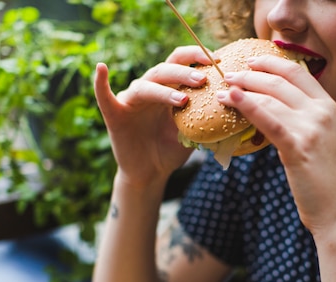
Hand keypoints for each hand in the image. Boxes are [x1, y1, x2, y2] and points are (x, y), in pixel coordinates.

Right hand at [94, 46, 212, 187]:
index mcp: (169, 87)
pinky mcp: (115, 114)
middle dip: (185, 72)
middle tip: (203, 79)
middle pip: (165, 70)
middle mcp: (150, 88)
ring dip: (164, 89)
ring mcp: (131, 100)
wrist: (151, 172)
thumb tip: (235, 104)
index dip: (196, 56)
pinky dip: (100, 83)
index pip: (181, 62)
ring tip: (184, 99)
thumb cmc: (172, 149)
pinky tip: (101, 69)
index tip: (217, 59)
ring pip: (146, 85)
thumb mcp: (194, 130)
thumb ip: (207, 115)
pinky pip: (105, 96)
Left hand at [216, 56, 335, 231]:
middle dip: (250, 74)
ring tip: (223, 89)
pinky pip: (268, 119)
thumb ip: (302, 121)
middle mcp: (323, 112)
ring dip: (243, 88)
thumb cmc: (324, 179)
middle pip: (280, 81)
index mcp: (329, 106)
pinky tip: (231, 99)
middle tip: (228, 74)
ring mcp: (312, 127)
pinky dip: (247, 106)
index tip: (251, 61)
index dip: (271, 62)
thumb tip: (272, 110)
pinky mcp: (299, 146)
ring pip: (271, 97)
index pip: (297, 71)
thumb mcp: (319, 140)